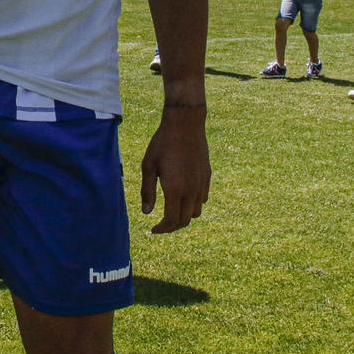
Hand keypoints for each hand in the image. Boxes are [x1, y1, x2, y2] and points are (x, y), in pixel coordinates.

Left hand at [141, 105, 208, 233]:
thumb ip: (147, 191)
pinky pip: (203, 198)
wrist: (185, 124)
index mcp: (175, 189)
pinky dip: (193, 204)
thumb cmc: (162, 143)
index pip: (171, 221)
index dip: (162, 229)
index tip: (153, 229)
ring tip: (172, 212)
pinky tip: (183, 197)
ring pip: (196, 212)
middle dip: (172, 227)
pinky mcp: (207, 176)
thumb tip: (147, 212)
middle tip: (160, 225)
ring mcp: (201, 184)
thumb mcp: (148, 166)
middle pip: (184, 220)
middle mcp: (191, 190)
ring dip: (184, 216)